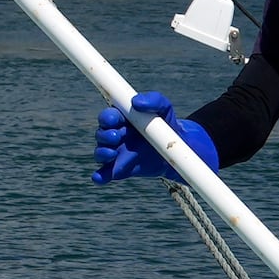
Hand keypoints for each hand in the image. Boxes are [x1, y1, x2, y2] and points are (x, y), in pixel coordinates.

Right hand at [94, 92, 211, 182]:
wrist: (178, 150)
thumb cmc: (167, 124)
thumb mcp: (164, 108)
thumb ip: (152, 100)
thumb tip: (136, 102)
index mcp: (122, 119)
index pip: (108, 116)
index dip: (108, 117)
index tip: (115, 120)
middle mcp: (116, 135)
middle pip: (101, 134)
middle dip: (105, 135)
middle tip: (117, 136)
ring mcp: (117, 153)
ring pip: (100, 153)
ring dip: (102, 153)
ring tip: (113, 153)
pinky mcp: (121, 169)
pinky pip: (105, 173)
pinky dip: (100, 176)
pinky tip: (99, 178)